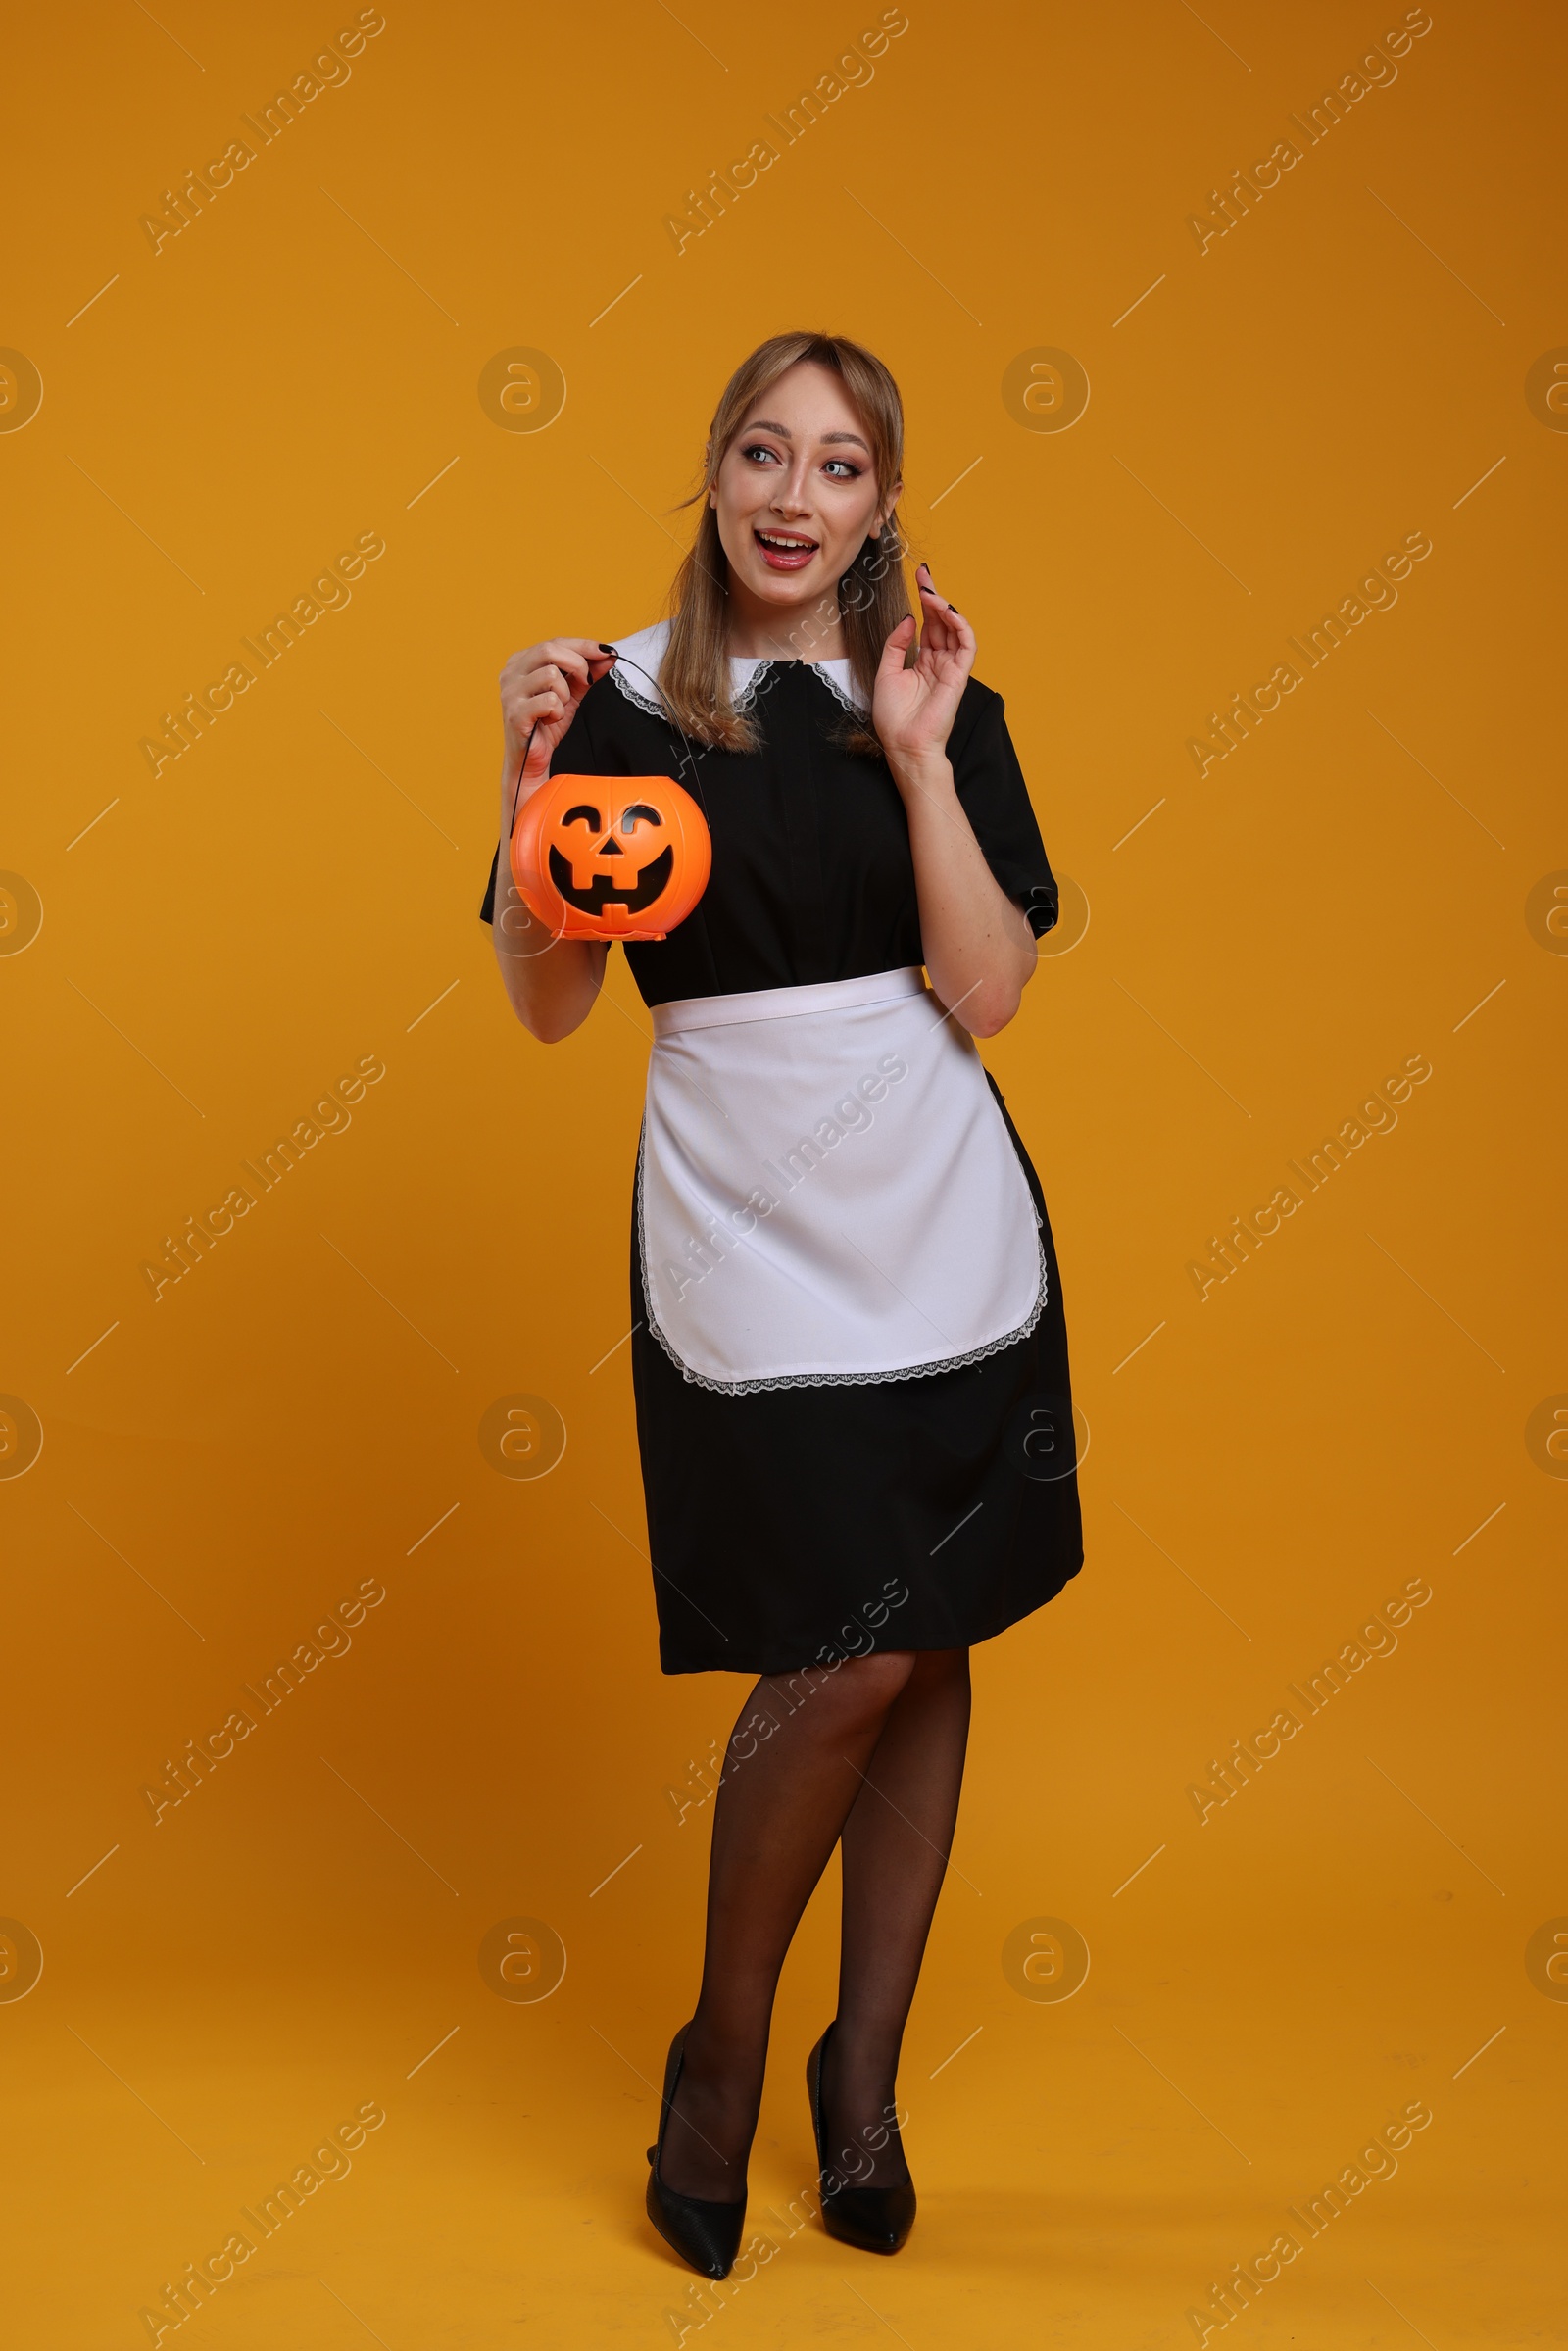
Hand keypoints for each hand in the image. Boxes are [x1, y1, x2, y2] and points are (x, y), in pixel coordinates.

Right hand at [499, 637, 616, 799]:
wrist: (531, 761)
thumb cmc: (546, 725)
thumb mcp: (571, 695)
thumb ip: (586, 674)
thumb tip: (608, 655)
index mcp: (520, 662)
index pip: (554, 642)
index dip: (583, 645)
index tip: (607, 651)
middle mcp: (510, 673)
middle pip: (549, 650)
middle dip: (578, 664)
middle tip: (586, 682)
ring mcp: (510, 693)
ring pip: (551, 676)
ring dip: (565, 695)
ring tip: (559, 709)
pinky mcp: (515, 713)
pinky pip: (549, 701)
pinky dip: (558, 712)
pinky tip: (550, 720)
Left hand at [871, 562, 973, 778]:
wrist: (903, 745)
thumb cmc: (894, 717)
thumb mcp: (886, 672)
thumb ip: (897, 644)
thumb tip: (908, 618)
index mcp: (923, 662)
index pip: (929, 624)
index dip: (925, 602)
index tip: (919, 578)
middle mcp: (939, 662)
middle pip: (942, 622)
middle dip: (934, 597)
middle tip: (925, 576)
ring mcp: (951, 668)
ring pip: (956, 629)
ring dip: (945, 608)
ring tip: (931, 594)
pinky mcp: (959, 676)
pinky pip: (967, 645)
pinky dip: (960, 626)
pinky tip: (946, 612)